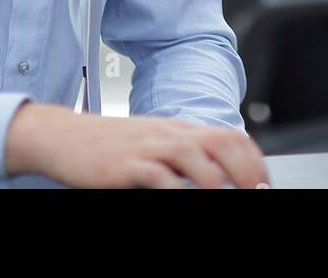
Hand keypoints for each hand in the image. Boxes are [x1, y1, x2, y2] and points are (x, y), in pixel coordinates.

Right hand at [4, 102, 268, 187]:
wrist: (63, 136)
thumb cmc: (110, 145)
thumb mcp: (154, 143)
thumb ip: (183, 155)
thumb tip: (219, 173)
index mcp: (180, 130)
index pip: (229, 136)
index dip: (253, 158)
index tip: (264, 181)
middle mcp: (169, 134)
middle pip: (219, 141)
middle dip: (244, 168)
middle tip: (256, 190)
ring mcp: (148, 146)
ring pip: (192, 154)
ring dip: (215, 179)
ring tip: (227, 195)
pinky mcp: (125, 163)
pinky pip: (156, 175)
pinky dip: (174, 189)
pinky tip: (182, 197)